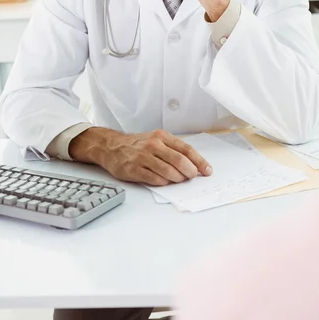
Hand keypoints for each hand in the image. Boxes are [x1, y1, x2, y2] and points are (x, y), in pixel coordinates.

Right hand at [69, 127, 212, 185]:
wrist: (111, 147)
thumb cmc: (137, 145)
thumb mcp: (156, 139)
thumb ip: (172, 149)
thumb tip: (193, 164)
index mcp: (161, 136)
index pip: (186, 149)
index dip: (199, 161)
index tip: (207, 171)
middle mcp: (153, 145)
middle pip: (179, 161)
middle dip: (190, 172)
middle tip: (192, 177)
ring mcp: (143, 157)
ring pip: (169, 172)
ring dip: (178, 179)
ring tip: (179, 180)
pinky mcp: (135, 169)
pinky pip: (155, 180)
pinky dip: (164, 183)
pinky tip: (165, 181)